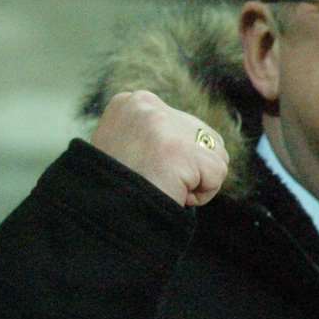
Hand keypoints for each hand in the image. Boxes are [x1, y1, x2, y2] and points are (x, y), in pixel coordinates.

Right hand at [90, 90, 229, 206]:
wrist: (102, 216)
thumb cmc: (115, 190)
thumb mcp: (125, 146)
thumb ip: (154, 134)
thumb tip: (189, 139)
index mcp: (130, 102)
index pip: (184, 125)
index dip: (174, 157)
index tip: (146, 170)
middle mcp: (147, 106)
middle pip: (204, 137)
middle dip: (189, 167)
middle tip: (155, 181)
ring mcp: (164, 126)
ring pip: (215, 154)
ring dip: (196, 180)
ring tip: (162, 186)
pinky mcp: (182, 150)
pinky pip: (217, 174)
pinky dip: (201, 195)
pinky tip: (172, 193)